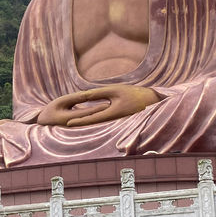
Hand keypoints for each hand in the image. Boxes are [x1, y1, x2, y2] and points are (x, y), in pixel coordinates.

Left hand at [36, 85, 158, 126]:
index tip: (66, 123)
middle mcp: (112, 120)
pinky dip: (93, 119)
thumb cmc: (135, 94)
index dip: (78, 121)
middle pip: (92, 123)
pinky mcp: (117, 118)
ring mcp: (115, 121)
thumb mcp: (116, 90)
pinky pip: (102, 120)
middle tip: (63, 125)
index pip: (91, 119)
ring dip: (84, 123)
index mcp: (112, 114)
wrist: (152, 101)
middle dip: (78, 124)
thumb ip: (99, 93)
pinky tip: (86, 118)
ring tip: (71, 123)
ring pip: (96, 122)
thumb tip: (84, 95)